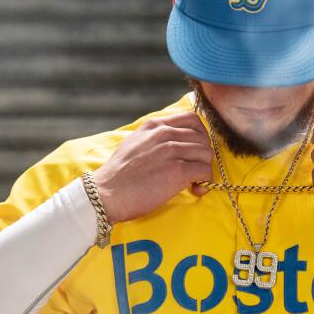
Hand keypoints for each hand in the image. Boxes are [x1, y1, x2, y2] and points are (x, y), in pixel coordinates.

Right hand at [91, 110, 213, 223]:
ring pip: (206, 154)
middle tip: (195, 170)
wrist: (107, 193)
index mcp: (155, 125)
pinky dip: (204, 181)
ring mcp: (172, 151)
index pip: (192, 119)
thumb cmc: (118, 175)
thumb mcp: (134, 143)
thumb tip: (172, 144)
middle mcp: (165, 134)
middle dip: (202, 155)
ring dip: (204, 169)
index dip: (199, 136)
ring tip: (194, 182)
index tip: (195, 150)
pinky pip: (204, 171)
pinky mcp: (178, 171)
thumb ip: (153, 138)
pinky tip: (195, 189)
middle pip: (202, 138)